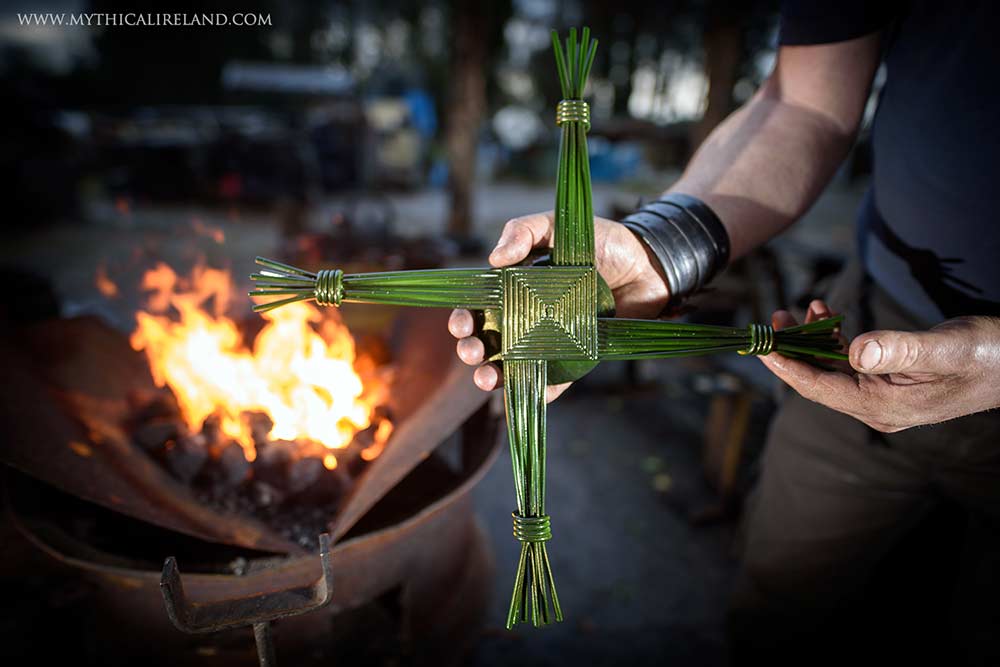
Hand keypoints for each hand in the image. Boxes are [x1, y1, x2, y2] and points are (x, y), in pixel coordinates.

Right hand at [448, 211, 670, 401]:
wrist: (649, 264)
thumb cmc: (601, 241)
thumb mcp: (558, 224)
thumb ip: (524, 231)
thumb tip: (494, 259)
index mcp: (516, 288)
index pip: (479, 308)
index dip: (463, 319)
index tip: (460, 325)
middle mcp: (528, 317)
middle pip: (488, 340)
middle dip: (472, 350)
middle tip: (471, 352)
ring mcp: (550, 339)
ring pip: (513, 365)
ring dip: (495, 376)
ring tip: (488, 378)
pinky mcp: (576, 356)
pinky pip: (555, 380)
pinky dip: (542, 391)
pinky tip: (532, 394)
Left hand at [759, 301, 999, 431]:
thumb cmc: (987, 355)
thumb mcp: (944, 348)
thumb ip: (898, 350)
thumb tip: (855, 349)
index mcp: (883, 406)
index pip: (819, 388)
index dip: (786, 366)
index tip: (758, 347)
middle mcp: (876, 407)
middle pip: (818, 379)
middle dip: (792, 349)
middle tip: (774, 319)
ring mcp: (882, 396)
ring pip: (831, 368)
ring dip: (812, 339)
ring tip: (797, 309)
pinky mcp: (889, 382)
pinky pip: (849, 362)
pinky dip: (834, 338)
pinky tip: (826, 314)